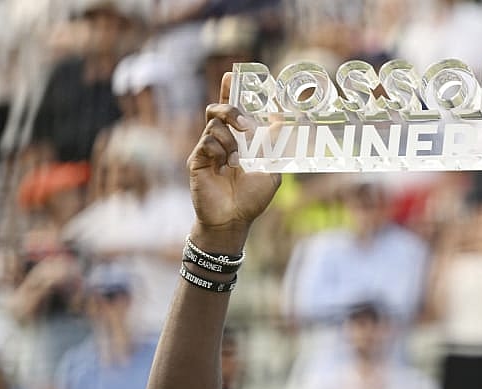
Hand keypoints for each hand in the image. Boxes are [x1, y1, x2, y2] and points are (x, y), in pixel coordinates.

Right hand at [187, 74, 281, 251]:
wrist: (234, 221)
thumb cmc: (251, 199)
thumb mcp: (272, 170)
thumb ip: (275, 145)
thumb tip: (283, 121)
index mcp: (237, 140)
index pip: (231, 108)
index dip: (230, 90)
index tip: (234, 75)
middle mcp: (220, 141)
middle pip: (218, 108)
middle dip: (232, 109)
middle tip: (247, 126)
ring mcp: (207, 150)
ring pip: (213, 124)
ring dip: (230, 138)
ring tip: (237, 160)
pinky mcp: (197, 160)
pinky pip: (206, 141)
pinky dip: (219, 149)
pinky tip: (225, 166)